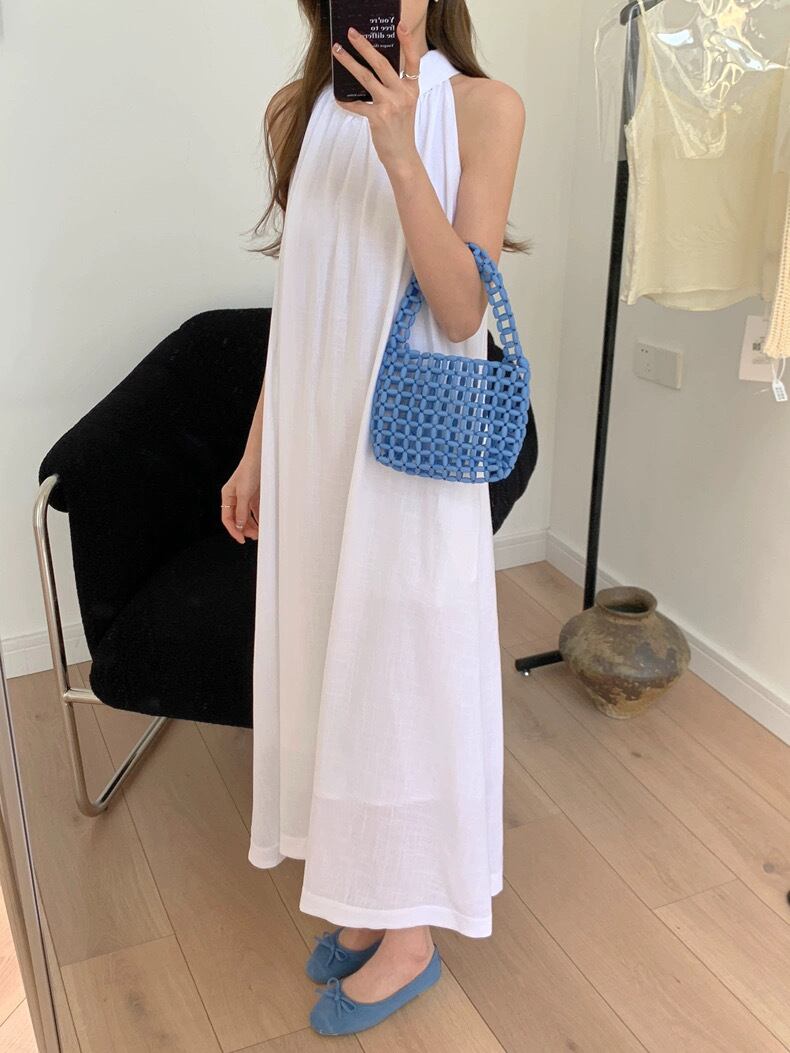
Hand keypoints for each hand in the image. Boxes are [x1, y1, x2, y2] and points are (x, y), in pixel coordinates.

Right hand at [221, 449, 259, 543]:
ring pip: (245, 516)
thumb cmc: (248, 471)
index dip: (233, 530)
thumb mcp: (244, 493)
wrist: (259, 459)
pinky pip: (253, 511)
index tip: (241, 539)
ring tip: (258, 532)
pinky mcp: (253, 496)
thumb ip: (241, 510)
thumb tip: (239, 525)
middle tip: (253, 536)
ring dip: (251, 525)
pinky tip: (261, 523)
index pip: (227, 518)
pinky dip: (257, 518)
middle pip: (237, 519)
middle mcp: (234, 498)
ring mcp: (244, 497)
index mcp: (227, 496)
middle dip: (244, 529)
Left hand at [332, 20, 421, 172]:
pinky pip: (357, 104)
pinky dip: (346, 101)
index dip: (407, 41)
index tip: (399, 24)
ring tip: (337, 51)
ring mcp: (390, 105)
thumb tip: (371, 69)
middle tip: (351, 33)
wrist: (402, 156)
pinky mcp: (378, 117)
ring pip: (366, 77)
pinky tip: (338, 97)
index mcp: (412, 88)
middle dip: (364, 45)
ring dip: (349, 62)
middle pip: (382, 63)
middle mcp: (403, 94)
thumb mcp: (405, 104)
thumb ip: (395, 86)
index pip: (413, 60)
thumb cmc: (401, 129)